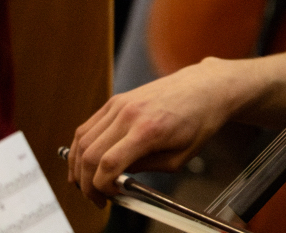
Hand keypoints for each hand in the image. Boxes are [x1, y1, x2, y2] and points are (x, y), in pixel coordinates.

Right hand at [67, 58, 240, 205]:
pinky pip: (89, 124)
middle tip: (95, 197)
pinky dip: (81, 145)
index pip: (108, 165)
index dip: (100, 188)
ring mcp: (121, 103)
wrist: (208, 87)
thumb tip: (118, 178)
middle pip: (89, 154)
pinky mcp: (118, 98)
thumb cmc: (200, 120)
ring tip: (85, 182)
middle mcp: (130, 114)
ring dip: (77, 165)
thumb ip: (146, 169)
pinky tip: (84, 159)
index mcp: (148, 130)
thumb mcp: (180, 157)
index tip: (106, 199)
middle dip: (86, 182)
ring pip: (83, 139)